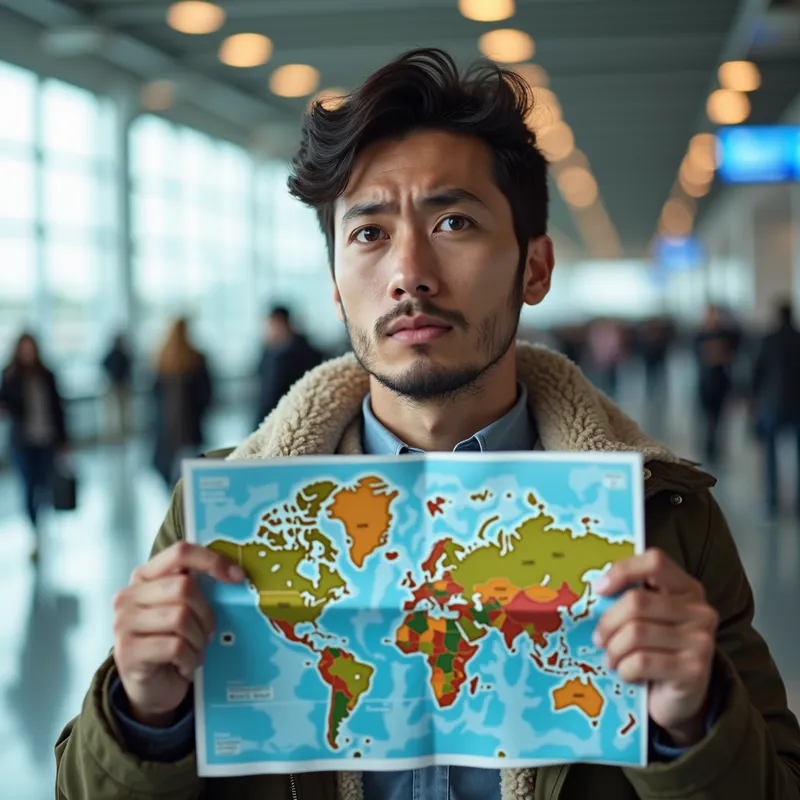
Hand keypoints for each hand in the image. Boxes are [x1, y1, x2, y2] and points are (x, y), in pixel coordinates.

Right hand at [113, 542, 244, 726]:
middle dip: (206, 613)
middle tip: (208, 632)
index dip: (212, 560)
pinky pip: (175, 646)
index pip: (180, 553)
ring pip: (180, 617)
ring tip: (195, 651)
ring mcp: (124, 623)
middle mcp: (129, 595)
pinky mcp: (127, 651)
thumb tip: (237, 575)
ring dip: (198, 639)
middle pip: (184, 587)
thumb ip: (197, 588)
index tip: (238, 577)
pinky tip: (185, 665)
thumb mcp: (185, 609)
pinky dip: (190, 658)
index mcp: (145, 576)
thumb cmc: (173, 642)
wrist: (152, 688)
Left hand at [593, 548, 718, 746]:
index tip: (599, 589)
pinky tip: (628, 674)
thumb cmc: (656, 650)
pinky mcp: (694, 670)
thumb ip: (630, 599)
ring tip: (612, 659)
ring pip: (635, 633)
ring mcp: (701, 641)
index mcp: (686, 588)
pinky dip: (625, 669)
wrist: (680, 699)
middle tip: (599, 639)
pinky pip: (642, 661)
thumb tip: (596, 590)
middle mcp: (699, 611)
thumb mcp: (647, 619)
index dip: (622, 570)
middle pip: (636, 601)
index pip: (655, 562)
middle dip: (608, 622)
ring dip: (614, 649)